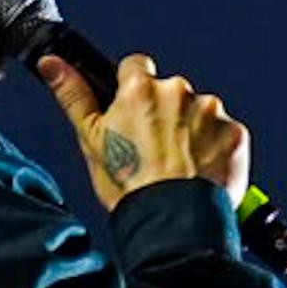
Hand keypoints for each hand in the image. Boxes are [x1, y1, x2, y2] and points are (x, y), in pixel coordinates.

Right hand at [35, 52, 248, 213]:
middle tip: (156, 152)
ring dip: (194, 131)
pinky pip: (226, 134)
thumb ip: (73, 96)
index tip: (134, 114)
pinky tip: (203, 172)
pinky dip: (217, 149)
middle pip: (170, 92)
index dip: (132, 91)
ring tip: (181, 166)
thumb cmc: (130, 188)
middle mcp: (178, 91)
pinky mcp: (235, 134)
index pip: (135, 67)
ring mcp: (211, 112)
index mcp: (140, 89)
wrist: (174, 223)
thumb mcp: (91, 140)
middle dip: (165, 114)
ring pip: (200, 112)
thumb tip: (51, 64)